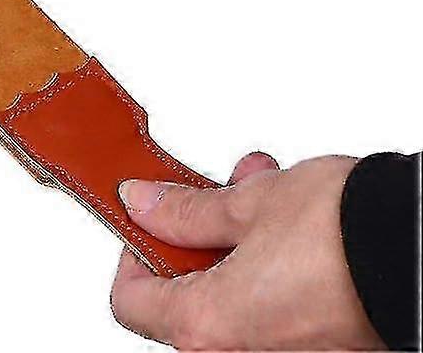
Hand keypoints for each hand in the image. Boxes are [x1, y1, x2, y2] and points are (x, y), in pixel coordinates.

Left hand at [111, 152, 382, 349]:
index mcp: (208, 328)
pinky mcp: (322, 349)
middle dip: (200, 232)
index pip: (131, 303)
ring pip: (234, 294)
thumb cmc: (344, 234)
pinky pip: (274, 306)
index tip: (148, 216)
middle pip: (186, 296)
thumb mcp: (247, 204)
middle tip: (215, 191)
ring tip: (263, 189)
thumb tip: (142, 205)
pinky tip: (294, 216)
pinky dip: (272, 263)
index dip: (132, 251)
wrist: (422, 253)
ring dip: (239, 237)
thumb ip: (185, 212)